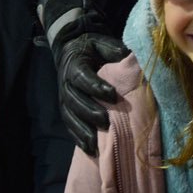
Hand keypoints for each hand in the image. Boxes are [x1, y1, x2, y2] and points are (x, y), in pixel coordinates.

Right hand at [56, 33, 126, 153]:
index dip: (95, 86)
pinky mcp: (66, 110)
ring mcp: (64, 98)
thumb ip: (113, 49)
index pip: (82, 77)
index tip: (113, 95)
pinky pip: (70, 126)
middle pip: (75, 100)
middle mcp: (65, 83)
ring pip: (70, 116)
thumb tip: (128, 54)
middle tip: (107, 122)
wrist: (72, 51)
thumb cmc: (92, 49)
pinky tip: (90, 149)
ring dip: (83, 130)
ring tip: (96, 143)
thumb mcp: (101, 43)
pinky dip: (78, 138)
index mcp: (74, 65)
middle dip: (90, 112)